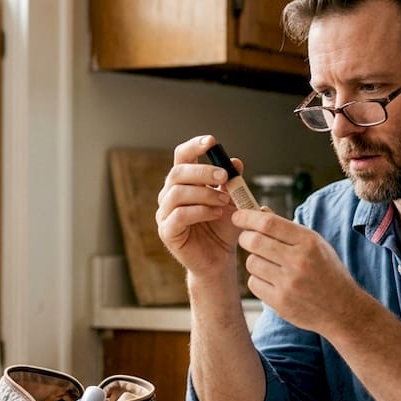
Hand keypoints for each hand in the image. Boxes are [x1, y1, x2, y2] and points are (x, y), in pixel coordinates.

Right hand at [156, 135, 240, 277]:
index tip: (211, 141)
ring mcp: (165, 213)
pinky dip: (200, 211)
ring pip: (177, 193)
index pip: (181, 157)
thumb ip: (232, 182)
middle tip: (225, 176)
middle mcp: (169, 194)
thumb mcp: (232, 201)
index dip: (194, 147)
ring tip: (224, 201)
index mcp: (183, 182)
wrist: (220, 258)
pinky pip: (179, 216)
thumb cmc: (222, 228)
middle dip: (203, 172)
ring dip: (204, 194)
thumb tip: (236, 162)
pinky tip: (216, 214)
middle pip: (177, 173)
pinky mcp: (167, 232)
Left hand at [232, 208, 365, 334]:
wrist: (343, 310)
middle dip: (245, 237)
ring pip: (251, 262)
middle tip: (248, 239)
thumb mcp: (316, 245)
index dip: (247, 217)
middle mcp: (298, 261)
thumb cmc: (328, 272)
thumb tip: (260, 211)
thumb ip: (287, 229)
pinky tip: (273, 281)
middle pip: (254, 241)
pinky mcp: (280, 302)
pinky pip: (254, 283)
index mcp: (309, 242)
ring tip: (269, 264)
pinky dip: (258, 280)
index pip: (268, 223)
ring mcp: (288, 283)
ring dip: (254, 260)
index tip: (238, 216)